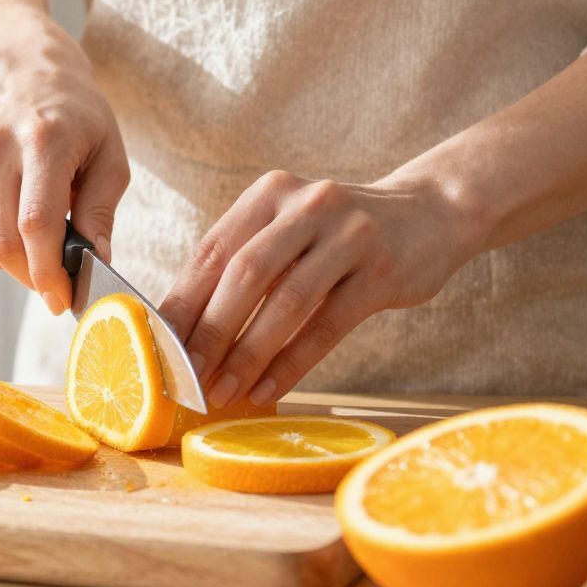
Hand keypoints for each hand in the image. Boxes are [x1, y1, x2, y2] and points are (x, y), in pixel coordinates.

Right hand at [0, 26, 128, 314]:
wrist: (22, 71)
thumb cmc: (77, 117)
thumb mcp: (109, 154)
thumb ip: (103, 211)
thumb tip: (96, 264)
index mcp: (43, 140)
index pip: (36, 222)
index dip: (49, 270)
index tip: (64, 299)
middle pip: (4, 242)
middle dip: (34, 276)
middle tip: (58, 284)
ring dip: (18, 259)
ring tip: (44, 237)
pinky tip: (16, 214)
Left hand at [155, 170, 475, 408]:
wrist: (431, 214)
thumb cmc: (340, 235)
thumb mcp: (290, 228)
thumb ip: (245, 262)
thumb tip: (182, 327)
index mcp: (270, 194)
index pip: (212, 251)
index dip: (181, 303)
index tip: (155, 347)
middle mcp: (306, 206)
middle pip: (243, 275)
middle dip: (208, 333)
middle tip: (185, 377)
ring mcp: (348, 235)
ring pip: (286, 303)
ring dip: (248, 355)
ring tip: (223, 392)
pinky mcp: (381, 270)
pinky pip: (327, 325)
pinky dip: (293, 363)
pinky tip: (269, 390)